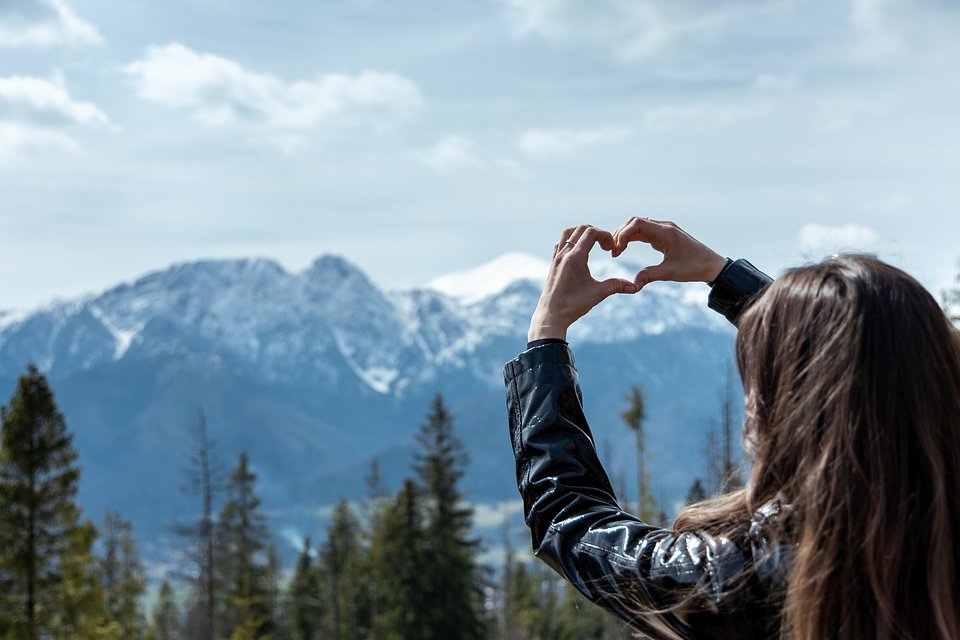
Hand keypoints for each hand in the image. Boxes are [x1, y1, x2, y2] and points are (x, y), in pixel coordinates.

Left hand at [528, 225, 637, 341]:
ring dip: (582, 232)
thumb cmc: (573, 306)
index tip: (611, 249)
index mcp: (575, 258)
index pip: (591, 232)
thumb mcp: (598, 294)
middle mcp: (564, 254)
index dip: (605, 236)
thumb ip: (616, 286)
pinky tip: (579, 251)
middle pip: (581, 228)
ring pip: (568, 232)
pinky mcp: (553, 263)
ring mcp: (556, 257)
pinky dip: (571, 240)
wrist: (551, 316)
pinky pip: (560, 243)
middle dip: (597, 233)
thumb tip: (635, 287)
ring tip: (594, 243)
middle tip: (606, 247)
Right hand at [611, 217, 726, 289]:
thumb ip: (650, 275)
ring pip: (638, 226)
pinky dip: (633, 238)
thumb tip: (633, 285)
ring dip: (625, 235)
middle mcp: (664, 227)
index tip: (617, 250)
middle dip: (621, 234)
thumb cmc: (694, 267)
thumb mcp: (671, 273)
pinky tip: (626, 248)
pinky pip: (644, 232)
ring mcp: (664, 230)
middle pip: (634, 222)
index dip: (623, 234)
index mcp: (666, 232)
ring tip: (617, 251)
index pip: (637, 223)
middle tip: (614, 251)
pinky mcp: (664, 235)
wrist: (711, 265)